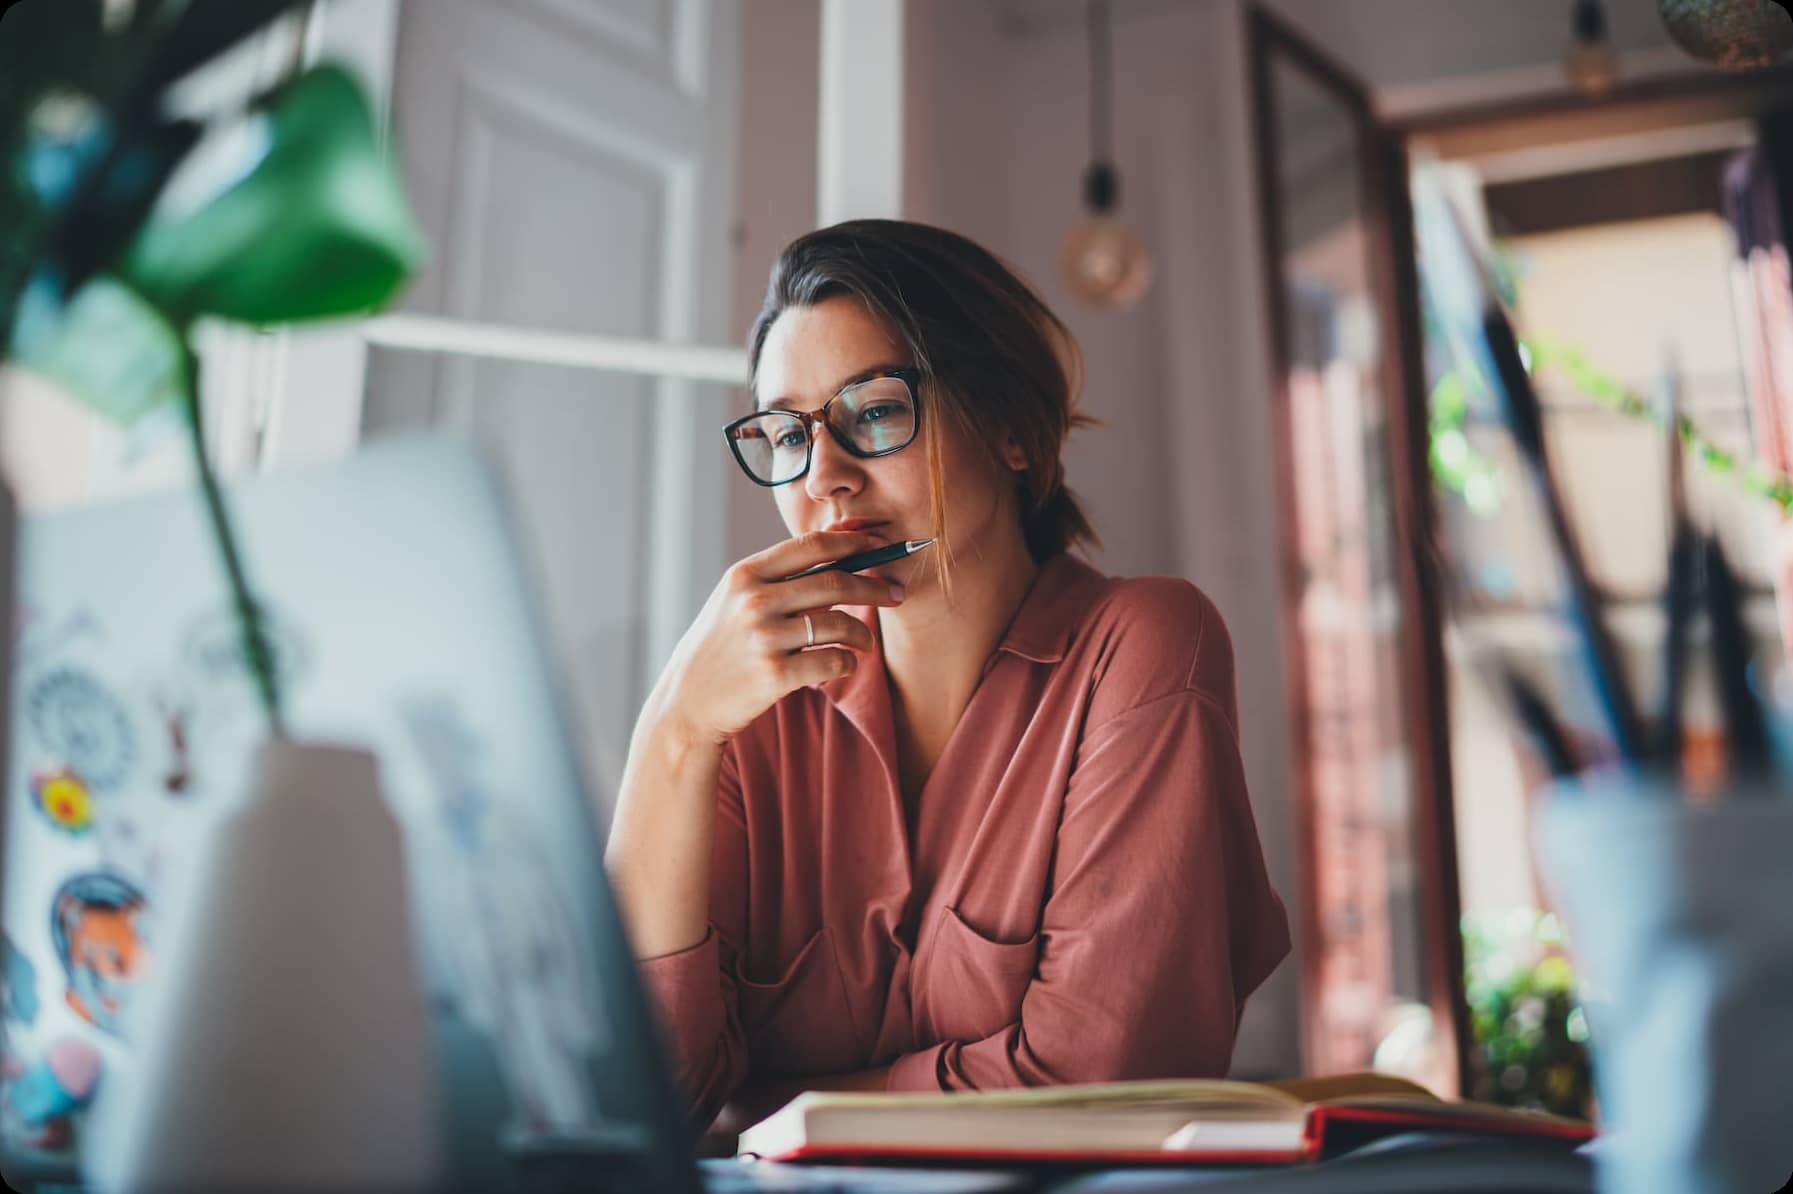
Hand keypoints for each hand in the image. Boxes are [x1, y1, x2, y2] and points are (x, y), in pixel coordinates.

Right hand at [648, 531, 904, 744]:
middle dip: (874, 586)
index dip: (853, 542)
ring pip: (839, 624)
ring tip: (865, 641)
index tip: (879, 545)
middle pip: (835, 582)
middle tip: (895, 593)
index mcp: (745, 574)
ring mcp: (764, 638)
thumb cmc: (721, 647)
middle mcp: (754, 600)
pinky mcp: (775, 674)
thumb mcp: (736, 600)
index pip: (812, 545)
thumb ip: (778, 576)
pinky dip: (848, 663)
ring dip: (863, 633)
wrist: (688, 702)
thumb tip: (838, 547)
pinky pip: (833, 662)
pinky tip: (845, 664)